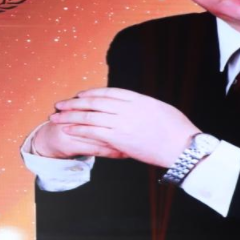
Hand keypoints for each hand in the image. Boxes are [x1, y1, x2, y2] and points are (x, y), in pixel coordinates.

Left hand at [48, 87, 198, 167]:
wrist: (183, 147)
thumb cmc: (178, 131)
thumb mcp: (161, 110)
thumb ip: (144, 107)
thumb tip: (136, 107)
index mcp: (139, 99)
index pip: (109, 92)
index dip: (92, 93)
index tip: (81, 95)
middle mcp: (128, 107)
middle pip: (95, 102)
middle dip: (75, 103)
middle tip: (60, 104)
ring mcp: (122, 122)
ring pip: (90, 116)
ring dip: (70, 116)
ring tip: (55, 116)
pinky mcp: (119, 138)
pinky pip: (94, 131)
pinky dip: (78, 129)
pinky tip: (67, 129)